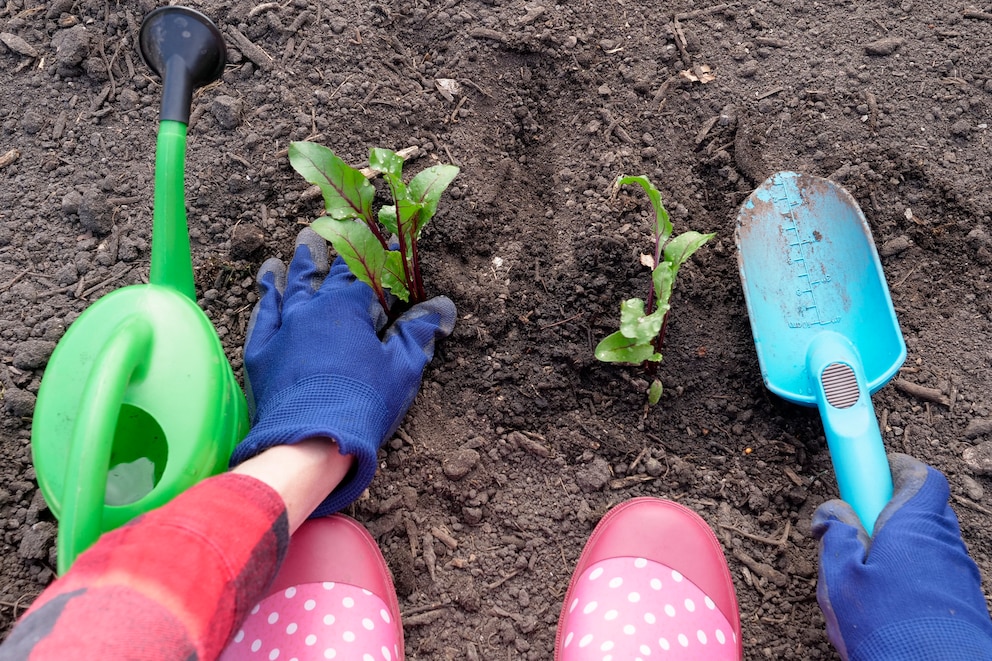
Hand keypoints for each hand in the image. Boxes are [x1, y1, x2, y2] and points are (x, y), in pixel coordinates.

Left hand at [231, 228, 455, 515]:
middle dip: (330, 249)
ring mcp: (283, 329)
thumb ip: (418, 333)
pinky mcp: (261, 353)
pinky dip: (265, 298)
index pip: (366, 271)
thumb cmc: (364, 402)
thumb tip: (442, 306)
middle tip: (325, 229)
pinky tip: (265, 287)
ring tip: (295, 248)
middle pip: (322, 271)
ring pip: (288, 287)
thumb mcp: (402, 368)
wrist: (309, 441)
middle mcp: (311, 309)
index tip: (387, 241)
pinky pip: (262, 316)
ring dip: (293, 266)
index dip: (378, 256)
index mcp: (348, 307)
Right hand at [812, 453, 991, 659]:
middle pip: (920, 511)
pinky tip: (886, 606)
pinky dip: (911, 577)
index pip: (920, 476)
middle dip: (888, 514)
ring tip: (865, 581)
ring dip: (897, 550)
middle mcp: (944, 543)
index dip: (896, 468)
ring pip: (925, 545)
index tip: (868, 473)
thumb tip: (833, 513)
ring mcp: (959, 574)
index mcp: (914, 525)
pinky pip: (934, 574)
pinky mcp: (964, 602)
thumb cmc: (887, 625)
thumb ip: (836, 535)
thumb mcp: (841, 576)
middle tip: (855, 534)